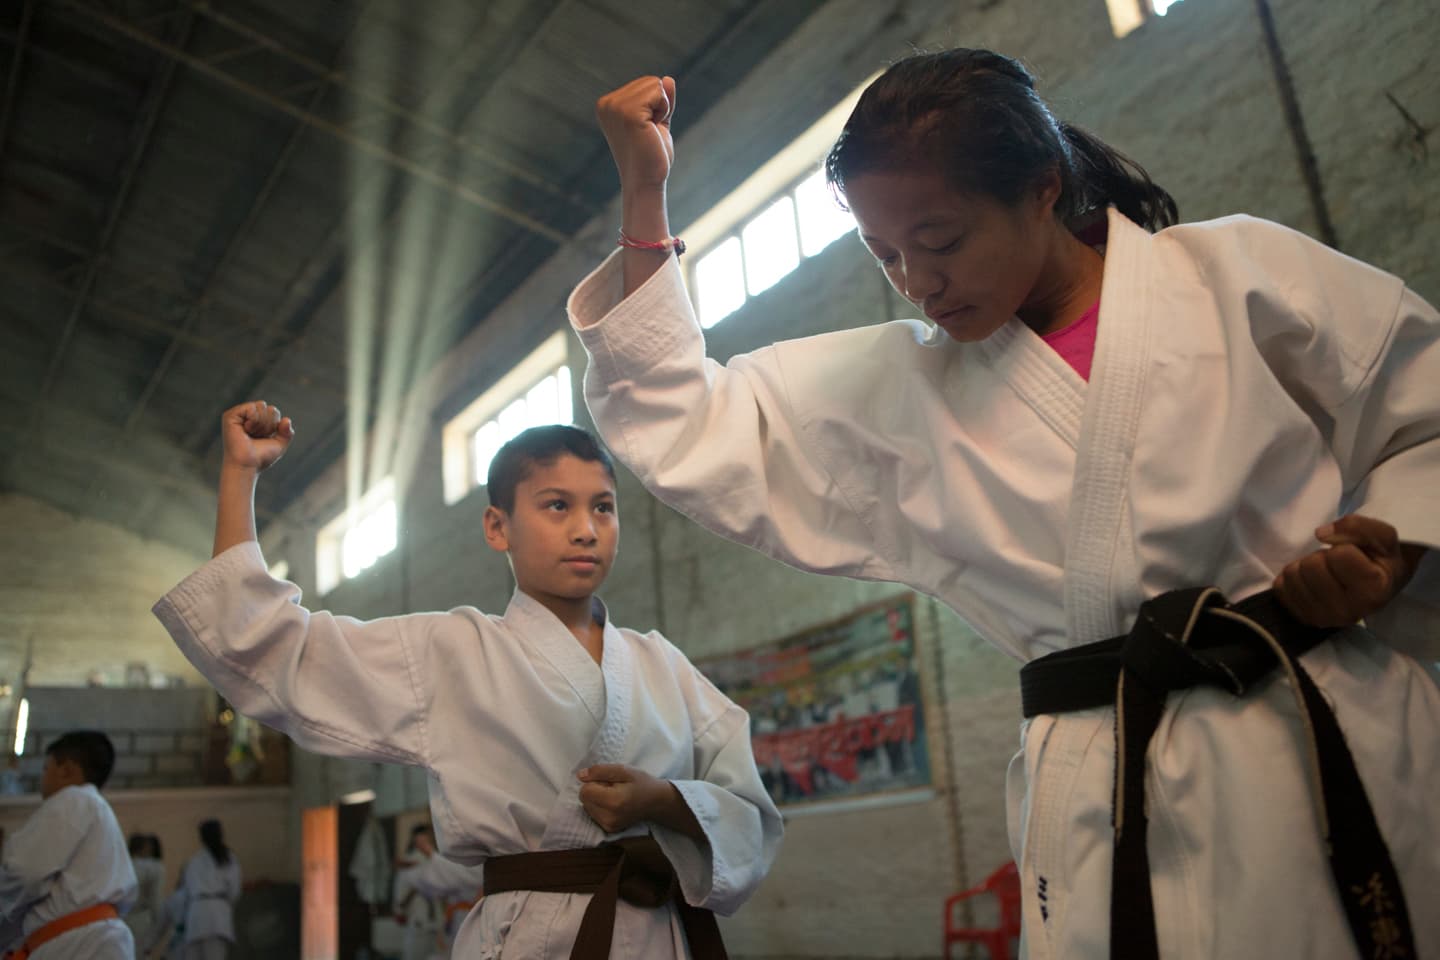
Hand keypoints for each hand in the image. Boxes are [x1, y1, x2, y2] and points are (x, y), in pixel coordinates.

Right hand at [220, 400, 294, 471]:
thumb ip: (286, 432)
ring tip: (251, 434)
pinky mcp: (230, 415)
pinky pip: (251, 408)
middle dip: (269, 424)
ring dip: (261, 424)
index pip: (273, 411)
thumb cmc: (261, 457)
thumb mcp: (279, 444)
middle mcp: (247, 416)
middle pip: (270, 408)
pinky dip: (254, 421)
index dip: (274, 425)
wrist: (248, 465)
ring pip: (261, 405)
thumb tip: (286, 420)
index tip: (265, 437)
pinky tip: (246, 430)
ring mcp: (238, 415)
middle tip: (257, 436)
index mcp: (257, 421)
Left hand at [577, 764, 668, 833]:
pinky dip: (599, 807)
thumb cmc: (641, 782)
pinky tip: (613, 805)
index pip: (585, 791)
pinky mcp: (609, 829)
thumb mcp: (623, 770)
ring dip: (596, 799)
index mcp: (613, 801)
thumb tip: (580, 776)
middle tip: (613, 788)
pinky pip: (593, 814)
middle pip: (584, 800)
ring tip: (614, 796)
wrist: (656, 802)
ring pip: (587, 807)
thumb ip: (600, 771)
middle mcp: (608, 817)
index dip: (594, 782)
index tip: (609, 781)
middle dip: (594, 791)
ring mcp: (609, 826)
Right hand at [596, 76, 675, 193]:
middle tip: (649, 132)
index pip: (645, 83)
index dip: (655, 106)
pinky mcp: (628, 112)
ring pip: (656, 85)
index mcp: (607, 104)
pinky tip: (651, 130)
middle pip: (650, 81)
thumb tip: (668, 79)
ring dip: (662, 109)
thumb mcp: (657, 123)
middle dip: (660, 105)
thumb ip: (661, 102)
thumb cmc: (651, 156)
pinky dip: (664, 111)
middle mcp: (607, 103)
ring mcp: (615, 107)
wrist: (646, 181)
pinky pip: (659, 94)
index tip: (646, 129)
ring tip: (649, 132)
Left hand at [1274, 514, 1422, 627]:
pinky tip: (1311, 582)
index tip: (1355, 556)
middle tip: (1336, 564)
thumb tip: (1320, 534)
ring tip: (1325, 573)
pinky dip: (1292, 578)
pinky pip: (1279, 588)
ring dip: (1305, 566)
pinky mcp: (1303, 618)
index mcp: (1373, 591)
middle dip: (1321, 556)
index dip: (1344, 546)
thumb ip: (1358, 526)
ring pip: (1292, 575)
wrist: (1375, 588)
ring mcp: (1323, 619)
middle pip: (1311, 565)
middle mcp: (1348, 612)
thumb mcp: (1383, 536)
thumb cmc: (1379, 560)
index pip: (1339, 554)